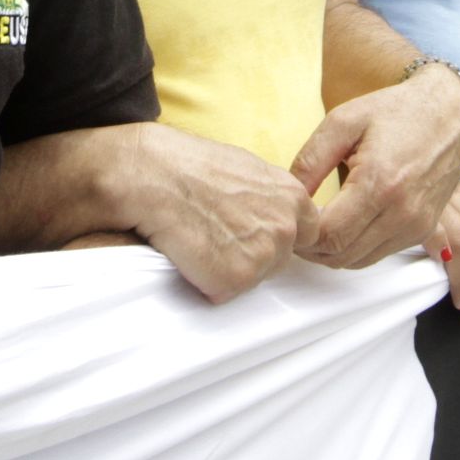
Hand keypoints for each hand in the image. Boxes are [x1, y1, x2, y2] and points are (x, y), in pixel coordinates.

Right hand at [112, 122, 317, 301]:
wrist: (154, 175)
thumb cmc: (191, 166)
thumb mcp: (248, 169)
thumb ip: (272, 197)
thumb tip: (273, 215)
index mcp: (294, 197)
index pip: (305, 234)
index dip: (275, 236)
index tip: (252, 232)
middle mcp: (286, 228)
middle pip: (279, 260)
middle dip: (252, 254)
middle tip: (217, 232)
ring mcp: (263, 255)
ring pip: (252, 279)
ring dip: (228, 268)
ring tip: (201, 237)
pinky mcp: (235, 279)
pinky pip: (223, 292)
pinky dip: (205, 280)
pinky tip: (191, 252)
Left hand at [292, 66, 459, 271]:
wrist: (448, 114)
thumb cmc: (395, 112)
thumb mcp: (343, 121)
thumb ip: (310, 161)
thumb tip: (288, 197)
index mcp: (379, 181)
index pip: (330, 234)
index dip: (302, 235)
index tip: (291, 218)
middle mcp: (402, 211)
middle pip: (342, 254)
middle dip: (312, 247)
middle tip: (297, 225)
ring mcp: (416, 225)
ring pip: (358, 261)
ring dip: (331, 252)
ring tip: (316, 226)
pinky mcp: (423, 231)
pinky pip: (378, 254)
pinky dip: (355, 249)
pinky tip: (343, 226)